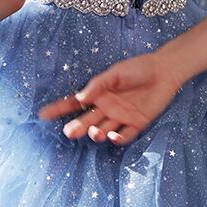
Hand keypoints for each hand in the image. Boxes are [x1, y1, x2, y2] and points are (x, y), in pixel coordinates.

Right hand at [37, 52, 182, 145]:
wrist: (164, 71)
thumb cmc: (137, 68)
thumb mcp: (116, 73)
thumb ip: (99, 85)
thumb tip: (80, 98)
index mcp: (98, 94)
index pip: (75, 103)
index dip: (59, 109)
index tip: (43, 115)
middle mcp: (106, 107)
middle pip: (87, 120)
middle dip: (77, 127)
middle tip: (68, 133)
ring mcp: (120, 117)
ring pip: (103, 129)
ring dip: (96, 133)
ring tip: (93, 132)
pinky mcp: (136, 124)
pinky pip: (124, 135)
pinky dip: (116, 138)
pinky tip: (112, 135)